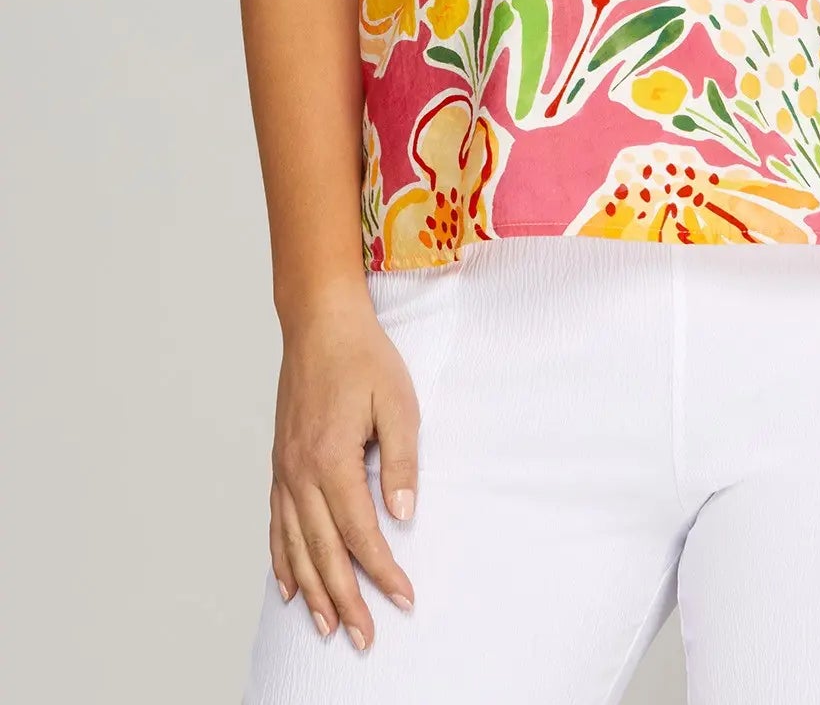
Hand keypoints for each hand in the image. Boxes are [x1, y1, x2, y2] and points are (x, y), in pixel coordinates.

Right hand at [268, 280, 419, 651]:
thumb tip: (404, 513)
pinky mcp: (280, 464)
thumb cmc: (363, 356)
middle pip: (324, 552)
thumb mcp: (398, 402)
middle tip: (364, 636)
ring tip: (328, 626)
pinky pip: (276, 524)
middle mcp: (301, 473)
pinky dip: (282, 560)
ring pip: (296, 546)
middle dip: (346, 599)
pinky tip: (289, 587)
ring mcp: (285, 470)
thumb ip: (402, 460)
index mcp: (332, 459)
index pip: (361, 533)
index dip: (383, 571)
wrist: (319, 322)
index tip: (404, 598)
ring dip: (313, 590)